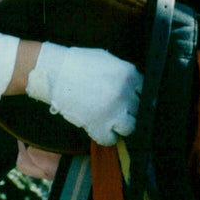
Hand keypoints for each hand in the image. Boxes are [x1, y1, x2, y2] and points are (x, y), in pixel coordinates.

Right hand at [26, 42, 141, 145]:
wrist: (54, 72)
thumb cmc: (78, 64)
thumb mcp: (107, 60)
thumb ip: (124, 73)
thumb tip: (134, 85)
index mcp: (129, 74)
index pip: (145, 91)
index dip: (136, 96)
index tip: (130, 100)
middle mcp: (125, 93)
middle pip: (139, 110)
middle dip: (129, 110)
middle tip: (117, 110)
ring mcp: (113, 111)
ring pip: (131, 127)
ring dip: (122, 125)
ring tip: (111, 121)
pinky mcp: (99, 125)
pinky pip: (112, 139)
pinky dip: (107, 137)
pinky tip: (101, 129)